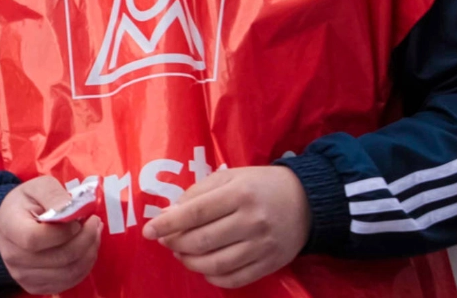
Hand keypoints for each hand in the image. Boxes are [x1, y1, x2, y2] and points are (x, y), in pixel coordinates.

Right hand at [0, 176, 102, 293]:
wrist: (9, 224)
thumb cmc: (25, 203)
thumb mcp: (36, 187)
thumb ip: (53, 194)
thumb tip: (71, 208)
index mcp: (10, 228)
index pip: (36, 238)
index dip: (63, 232)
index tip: (77, 218)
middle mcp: (13, 256)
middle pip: (60, 258)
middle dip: (86, 240)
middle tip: (95, 223)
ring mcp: (24, 275)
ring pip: (68, 273)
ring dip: (89, 253)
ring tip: (94, 234)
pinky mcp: (35, 287)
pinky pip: (68, 283)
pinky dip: (84, 266)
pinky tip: (86, 249)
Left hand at [144, 165, 309, 288]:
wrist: (307, 201)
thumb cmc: (260, 185)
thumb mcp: (229, 177)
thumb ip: (198, 193)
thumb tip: (169, 214)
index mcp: (239, 194)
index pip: (195, 212)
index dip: (168, 224)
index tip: (148, 231)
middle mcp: (252, 221)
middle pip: (202, 241)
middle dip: (176, 244)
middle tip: (166, 241)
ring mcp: (263, 246)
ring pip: (216, 264)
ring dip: (190, 262)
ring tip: (181, 254)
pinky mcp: (271, 264)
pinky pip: (235, 279)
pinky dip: (213, 277)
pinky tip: (203, 267)